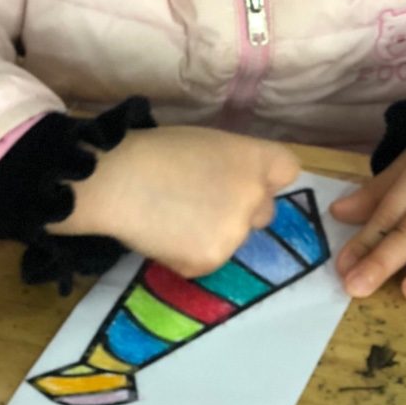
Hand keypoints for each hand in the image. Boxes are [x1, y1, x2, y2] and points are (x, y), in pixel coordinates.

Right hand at [47, 126, 299, 277]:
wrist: (117, 180)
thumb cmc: (155, 150)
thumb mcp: (208, 143)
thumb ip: (235, 163)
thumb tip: (239, 182)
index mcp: (255, 160)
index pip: (287, 170)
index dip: (264, 175)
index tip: (241, 177)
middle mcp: (255, 198)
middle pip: (265, 210)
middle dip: (242, 209)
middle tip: (201, 201)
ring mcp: (235, 234)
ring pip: (235, 238)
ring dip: (215, 233)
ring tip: (174, 217)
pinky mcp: (210, 261)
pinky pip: (208, 259)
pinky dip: (190, 252)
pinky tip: (165, 234)